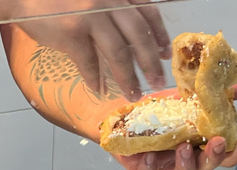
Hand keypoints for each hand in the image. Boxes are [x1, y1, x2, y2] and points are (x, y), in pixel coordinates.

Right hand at [18, 0, 170, 100]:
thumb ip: (109, 8)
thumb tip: (125, 38)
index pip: (148, 12)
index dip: (159, 35)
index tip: (165, 54)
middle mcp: (108, 1)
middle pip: (138, 36)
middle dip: (150, 62)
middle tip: (156, 81)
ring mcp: (90, 17)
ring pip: (118, 52)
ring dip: (127, 77)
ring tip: (132, 93)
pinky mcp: (71, 34)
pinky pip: (88, 62)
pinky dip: (93, 78)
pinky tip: (98, 90)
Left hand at [115, 81, 236, 169]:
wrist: (121, 116)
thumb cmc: (154, 113)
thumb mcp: (181, 99)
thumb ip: (208, 96)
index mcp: (197, 146)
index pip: (224, 157)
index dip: (235, 154)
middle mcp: (183, 162)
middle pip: (205, 169)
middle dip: (214, 158)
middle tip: (216, 143)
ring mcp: (162, 169)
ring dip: (186, 167)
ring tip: (183, 148)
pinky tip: (149, 157)